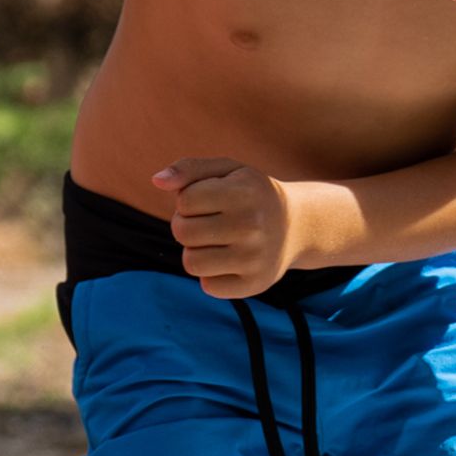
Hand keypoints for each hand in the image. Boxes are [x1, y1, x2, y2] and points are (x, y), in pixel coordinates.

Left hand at [156, 158, 305, 298]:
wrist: (298, 225)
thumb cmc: (250, 193)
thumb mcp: (226, 170)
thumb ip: (189, 169)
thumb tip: (157, 181)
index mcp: (244, 191)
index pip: (184, 201)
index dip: (188, 201)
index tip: (207, 201)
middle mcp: (252, 225)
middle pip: (182, 232)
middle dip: (187, 226)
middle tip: (209, 223)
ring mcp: (255, 258)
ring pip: (191, 263)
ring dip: (196, 251)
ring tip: (216, 242)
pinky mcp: (255, 284)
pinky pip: (208, 286)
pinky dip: (212, 275)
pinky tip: (230, 261)